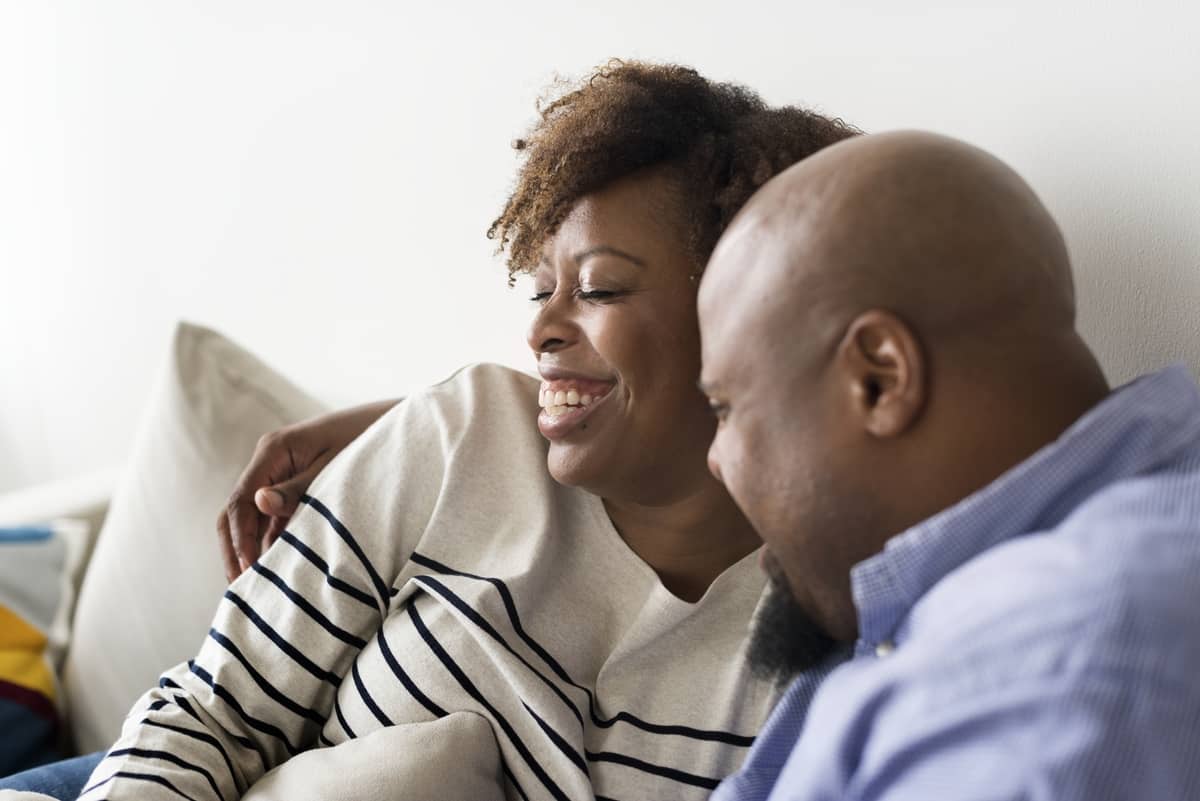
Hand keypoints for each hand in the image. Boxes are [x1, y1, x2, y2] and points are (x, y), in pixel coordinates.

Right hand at [217, 399, 399, 581]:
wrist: (391, 427)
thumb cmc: (365, 440)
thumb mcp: (334, 468)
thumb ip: (298, 489)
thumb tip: (260, 503)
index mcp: (273, 450)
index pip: (240, 499)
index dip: (240, 537)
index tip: (249, 568)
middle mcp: (268, 461)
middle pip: (236, 510)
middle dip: (235, 548)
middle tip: (240, 586)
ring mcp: (279, 474)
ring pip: (252, 517)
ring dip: (251, 547)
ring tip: (254, 585)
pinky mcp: (293, 486)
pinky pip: (272, 518)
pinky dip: (270, 541)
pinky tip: (275, 567)